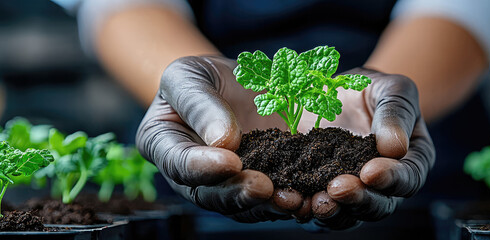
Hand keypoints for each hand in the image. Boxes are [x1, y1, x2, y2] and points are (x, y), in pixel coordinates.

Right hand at [136, 56, 298, 221]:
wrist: (234, 86)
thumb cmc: (203, 78)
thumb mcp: (190, 75)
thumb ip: (199, 104)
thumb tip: (221, 140)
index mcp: (164, 146)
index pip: (179, 163)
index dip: (203, 166)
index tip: (230, 160)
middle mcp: (191, 177)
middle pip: (211, 195)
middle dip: (239, 193)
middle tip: (264, 187)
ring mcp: (225, 187)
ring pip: (244, 207)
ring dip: (268, 206)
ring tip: (291, 199)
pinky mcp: (258, 189)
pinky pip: (271, 201)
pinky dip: (288, 201)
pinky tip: (308, 196)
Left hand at [296, 68, 435, 229]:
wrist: (337, 94)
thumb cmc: (373, 90)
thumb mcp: (391, 89)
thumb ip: (395, 113)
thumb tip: (395, 148)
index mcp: (411, 162)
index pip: (408, 179)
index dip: (392, 179)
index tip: (371, 173)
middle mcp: (384, 187)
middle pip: (378, 206)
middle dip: (358, 200)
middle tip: (338, 189)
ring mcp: (352, 194)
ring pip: (346, 215)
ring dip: (329, 211)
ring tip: (312, 202)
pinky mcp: (321, 193)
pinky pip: (314, 208)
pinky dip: (302, 207)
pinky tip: (289, 199)